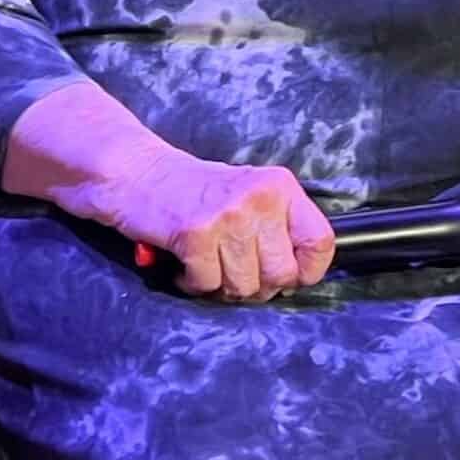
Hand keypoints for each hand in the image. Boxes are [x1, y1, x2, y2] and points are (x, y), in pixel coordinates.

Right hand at [107, 150, 333, 301]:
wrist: (138, 173)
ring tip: (208, 265)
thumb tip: (299, 276)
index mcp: (281, 186)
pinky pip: (207, 285)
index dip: (307, 271)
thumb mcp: (250, 195)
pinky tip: (185, 264)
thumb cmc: (195, 191)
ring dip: (222, 287)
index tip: (289, 278)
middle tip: (234, 274)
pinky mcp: (195, 233)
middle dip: (258, 287)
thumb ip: (277, 227)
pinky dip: (192, 284)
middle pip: (282, 273)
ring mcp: (229, 215)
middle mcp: (261, 197)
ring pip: (244, 285)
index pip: (320, 241)